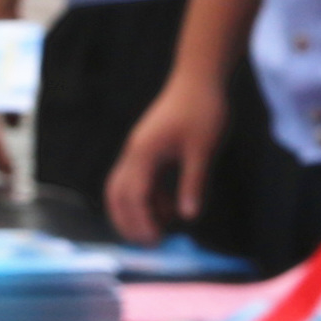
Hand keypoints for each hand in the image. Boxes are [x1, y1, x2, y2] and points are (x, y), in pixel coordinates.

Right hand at [106, 70, 225, 245]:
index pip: (132, 196)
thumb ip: (193, 182)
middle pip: (117, 195)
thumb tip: (188, 217)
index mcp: (144, 153)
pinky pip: (141, 180)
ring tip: (165, 229)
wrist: (200, 76)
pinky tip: (172, 208)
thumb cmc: (203, 109)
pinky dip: (151, 198)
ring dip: (140, 211)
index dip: (141, 222)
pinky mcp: (149, 148)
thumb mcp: (202, 149)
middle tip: (150, 244)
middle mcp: (135, 152)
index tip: (157, 241)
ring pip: (126, 188)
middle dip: (128, 222)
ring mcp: (140, 150)